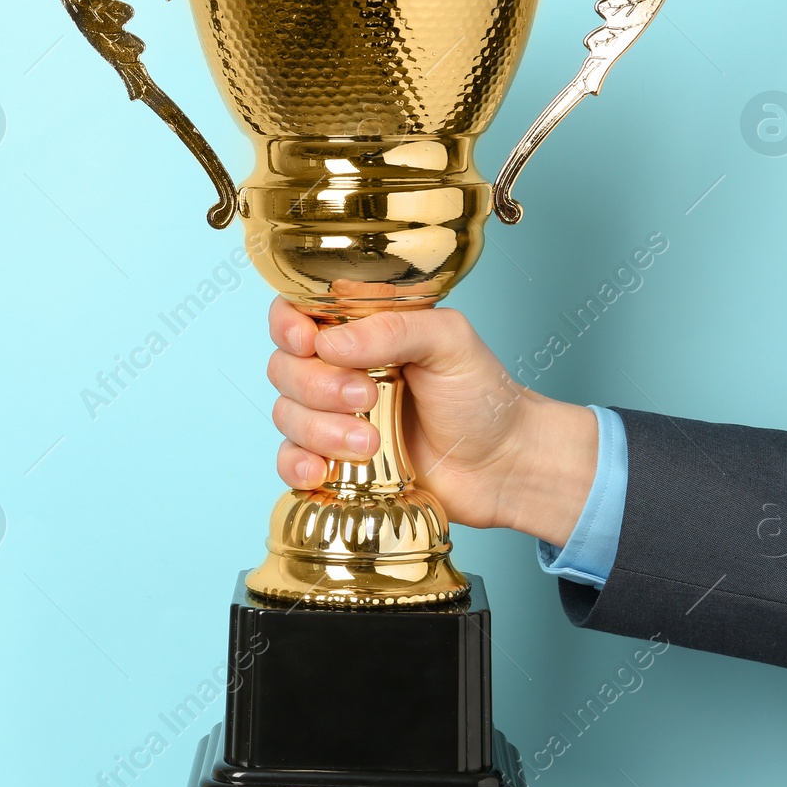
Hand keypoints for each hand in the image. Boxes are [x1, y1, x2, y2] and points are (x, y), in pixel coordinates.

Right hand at [265, 297, 598, 547]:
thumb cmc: (482, 397)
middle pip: (284, 367)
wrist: (503, 466)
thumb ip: (393, 329)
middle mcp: (338, 370)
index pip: (295, 314)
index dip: (287, 326)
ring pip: (285, 415)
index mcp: (359, 331)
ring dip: (319, 430)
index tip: (307, 342)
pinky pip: (289, 461)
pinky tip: (321, 471)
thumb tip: (329, 342)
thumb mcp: (450, 341)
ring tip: (369, 442)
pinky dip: (297, 464)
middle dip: (317, 385)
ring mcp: (332, 418)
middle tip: (366, 397)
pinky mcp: (334, 463)